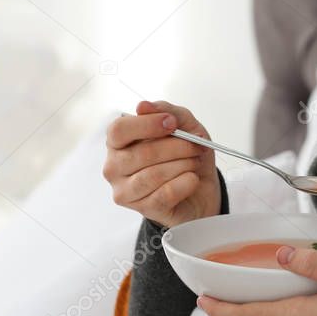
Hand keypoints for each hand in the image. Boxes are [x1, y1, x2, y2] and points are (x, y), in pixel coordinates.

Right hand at [103, 100, 220, 227]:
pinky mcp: (143, 209)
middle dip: (176, 147)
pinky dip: (185, 183)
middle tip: (196, 146)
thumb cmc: (185, 155)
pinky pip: (165, 194)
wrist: (201, 189)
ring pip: (153, 175)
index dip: (147, 125)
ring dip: (183, 165)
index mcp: (118, 142)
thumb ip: (166, 111)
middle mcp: (115, 167)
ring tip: (194, 162)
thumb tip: (142, 106)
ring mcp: (126, 191)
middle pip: (142, 153)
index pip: (119, 130)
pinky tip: (192, 178)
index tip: (172, 123)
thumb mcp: (184, 125)